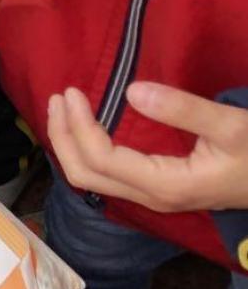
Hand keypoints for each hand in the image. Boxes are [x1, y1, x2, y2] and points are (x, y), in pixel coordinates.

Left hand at [48, 83, 247, 212]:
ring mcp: (152, 197)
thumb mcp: (231, 126)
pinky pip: (107, 175)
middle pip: (83, 174)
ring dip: (70, 144)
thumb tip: (132, 91)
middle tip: (58, 97)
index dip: (78, 125)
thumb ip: (183, 110)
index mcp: (164, 184)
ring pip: (91, 178)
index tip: (72, 91)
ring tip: (62, 108)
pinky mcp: (157, 190)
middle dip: (62, 136)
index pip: (100, 158)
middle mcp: (150, 197)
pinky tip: (85, 128)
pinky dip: (86, 151)